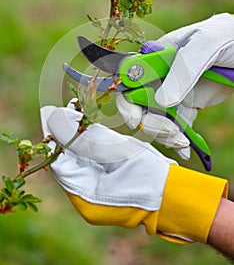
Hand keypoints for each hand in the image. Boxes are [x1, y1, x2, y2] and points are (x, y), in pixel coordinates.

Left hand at [40, 100, 228, 245]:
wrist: (175, 195)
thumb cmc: (151, 176)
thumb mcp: (117, 153)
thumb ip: (86, 137)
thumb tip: (57, 119)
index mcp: (86, 197)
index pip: (60, 163)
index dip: (55, 136)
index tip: (52, 112)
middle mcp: (86, 200)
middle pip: (68, 161)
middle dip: (67, 134)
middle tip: (67, 109)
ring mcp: (97, 196)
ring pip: (79, 161)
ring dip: (78, 138)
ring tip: (76, 114)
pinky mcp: (106, 187)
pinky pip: (91, 164)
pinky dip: (89, 146)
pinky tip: (90, 128)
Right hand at [117, 13, 233, 158]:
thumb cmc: (229, 37)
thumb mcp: (206, 44)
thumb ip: (183, 69)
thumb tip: (161, 100)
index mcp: (158, 55)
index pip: (131, 78)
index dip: (127, 100)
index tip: (135, 119)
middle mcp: (162, 74)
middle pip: (141, 103)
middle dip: (150, 122)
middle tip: (171, 132)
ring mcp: (175, 90)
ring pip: (157, 117)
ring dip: (165, 134)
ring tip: (183, 141)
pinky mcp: (188, 103)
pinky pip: (177, 124)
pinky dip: (178, 139)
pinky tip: (185, 148)